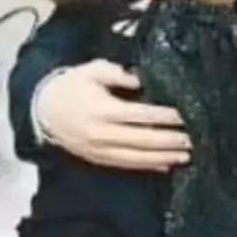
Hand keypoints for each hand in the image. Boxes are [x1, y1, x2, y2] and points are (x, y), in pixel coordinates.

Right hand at [38, 59, 189, 170]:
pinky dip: (147, 166)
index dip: (163, 116)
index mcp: (102, 110)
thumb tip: (141, 79)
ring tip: (186, 155)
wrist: (43, 110)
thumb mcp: (92, 70)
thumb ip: (118, 73)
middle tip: (193, 138)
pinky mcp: (98, 159)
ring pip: (136, 158)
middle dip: (169, 140)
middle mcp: (102, 133)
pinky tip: (166, 166)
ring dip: (163, 157)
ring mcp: (100, 150)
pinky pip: (126, 165)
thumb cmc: (72, 85)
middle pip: (142, 140)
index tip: (184, 114)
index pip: (139, 115)